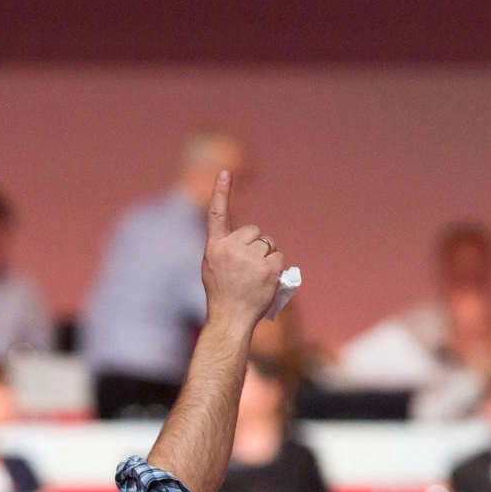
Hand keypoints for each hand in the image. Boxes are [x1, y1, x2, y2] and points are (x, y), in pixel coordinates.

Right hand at [201, 171, 282, 331]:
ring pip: (268, 245)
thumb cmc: (221, 293)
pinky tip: (266, 281)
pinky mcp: (268, 269)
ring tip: (255, 278)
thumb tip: (249, 236)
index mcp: (214, 247)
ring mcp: (250, 258)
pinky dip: (277, 268)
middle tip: (248, 269)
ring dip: (266, 257)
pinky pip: (279, 257)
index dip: (220, 192)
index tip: (224, 173)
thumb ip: (224, 247)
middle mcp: (231, 249)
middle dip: (255, 246)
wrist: (230, 318)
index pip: (217, 214)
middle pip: (254, 232)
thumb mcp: (212, 266)